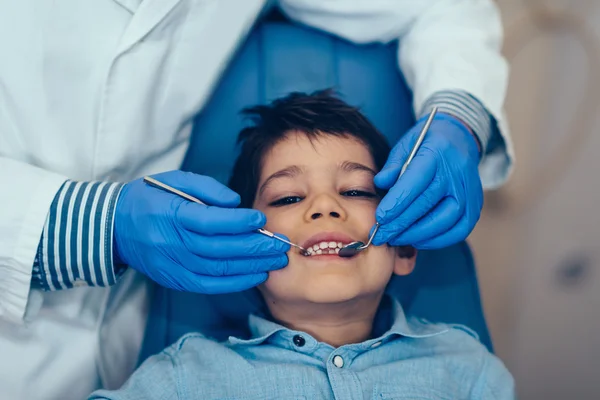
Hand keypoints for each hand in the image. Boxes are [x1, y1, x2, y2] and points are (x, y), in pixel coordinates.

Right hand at [114, 170, 289, 292]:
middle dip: (254, 247)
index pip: (209, 222)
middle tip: (280, 244)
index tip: (260, 218)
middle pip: (219, 249)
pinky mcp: (174, 279)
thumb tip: (236, 203)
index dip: (238, 222)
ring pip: (217, 270)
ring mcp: (172, 265)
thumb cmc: (150, 198)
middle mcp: (171, 243)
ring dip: (250, 267)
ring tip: (274, 260)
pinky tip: (255, 276)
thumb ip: (206, 188)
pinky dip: (234, 283)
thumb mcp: (174, 181)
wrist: (116, 227)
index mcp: (171, 215)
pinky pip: (208, 285)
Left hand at [372, 113, 482, 248]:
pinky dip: (438, 240)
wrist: (460, 140)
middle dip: (401, 223)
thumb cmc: (426, 144)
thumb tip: (380, 184)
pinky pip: (459, 230)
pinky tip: (418, 240)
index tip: (379, 218)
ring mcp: (469, 191)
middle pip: (428, 203)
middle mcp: (456, 173)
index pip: (415, 181)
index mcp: (436, 153)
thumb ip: (393, 166)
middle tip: (382, 235)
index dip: (397, 202)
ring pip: (446, 220)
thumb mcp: (406, 145)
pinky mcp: (475, 205)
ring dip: (418, 234)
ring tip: (397, 238)